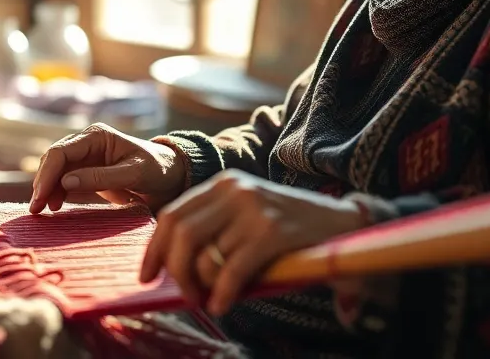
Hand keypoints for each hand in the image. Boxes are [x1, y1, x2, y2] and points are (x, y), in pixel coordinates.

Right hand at [28, 123, 186, 213]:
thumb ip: (101, 177)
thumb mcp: (133, 174)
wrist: (170, 176)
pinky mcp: (87, 172)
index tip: (41, 197)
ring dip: (46, 189)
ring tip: (42, 211)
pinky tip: (54, 206)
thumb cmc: (156, 170)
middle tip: (36, 209)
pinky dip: (56, 192)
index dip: (47, 174)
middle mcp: (86, 143)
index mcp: (96, 136)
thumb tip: (65, 181)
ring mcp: (86, 157)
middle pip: (53, 160)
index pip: (61, 152)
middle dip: (42, 183)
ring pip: (55, 170)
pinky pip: (64, 180)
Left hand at [139, 170, 366, 315]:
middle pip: (181, 235)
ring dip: (202, 286)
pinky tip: (223, 304)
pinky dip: (222, 293)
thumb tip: (168, 264)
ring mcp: (254, 209)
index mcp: (223, 184)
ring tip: (210, 298)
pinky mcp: (273, 232)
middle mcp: (235, 190)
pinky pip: (232, 271)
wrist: (343, 221)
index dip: (154, 249)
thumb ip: (212, 230)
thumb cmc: (288, 228)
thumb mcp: (245, 216)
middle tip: (186, 294)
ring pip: (206, 256)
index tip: (146, 276)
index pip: (172, 215)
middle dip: (176, 271)